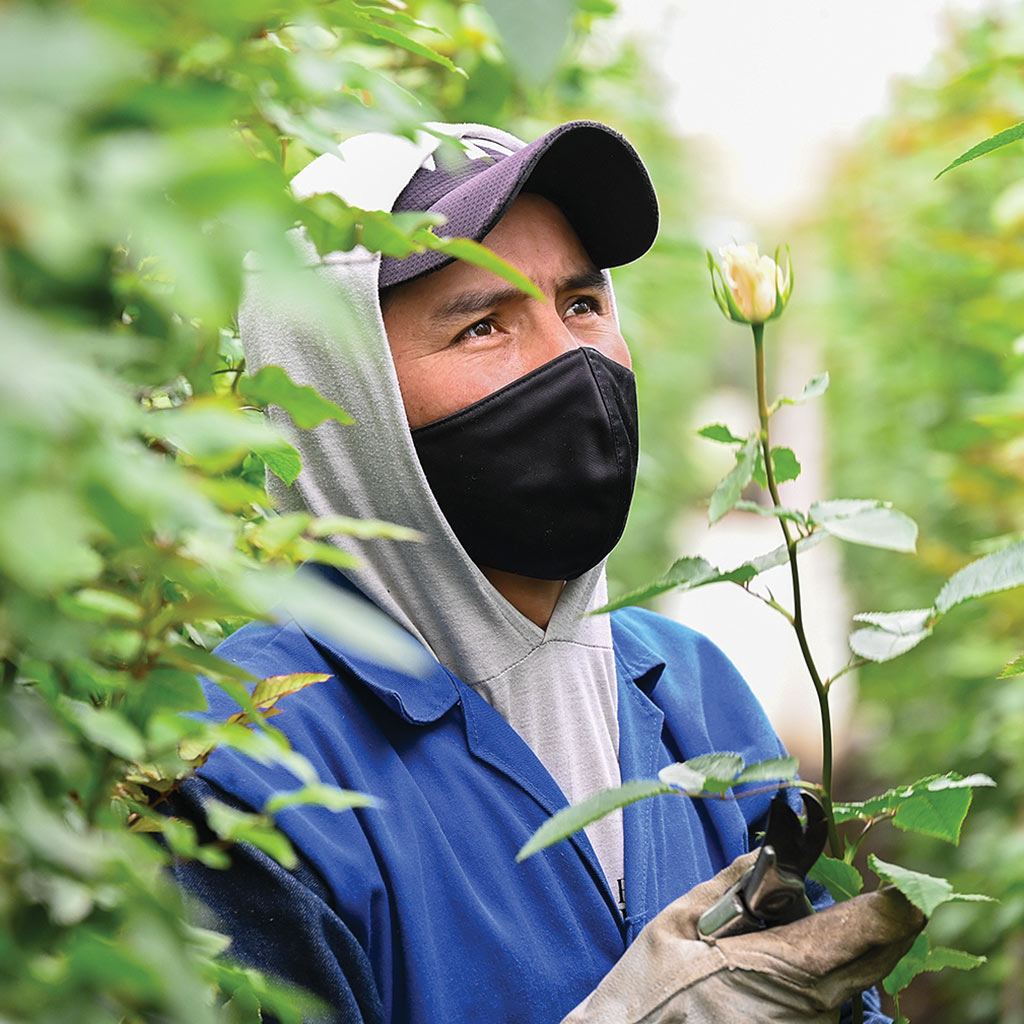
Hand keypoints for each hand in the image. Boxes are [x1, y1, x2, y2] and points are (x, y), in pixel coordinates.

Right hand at [561, 852, 923, 1023]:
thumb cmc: (647, 995)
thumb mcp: (677, 923)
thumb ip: (729, 885)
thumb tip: (765, 854)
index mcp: (792, 967)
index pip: (875, 929)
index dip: (897, 900)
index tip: (898, 878)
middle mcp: (817, 1010)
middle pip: (879, 957)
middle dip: (870, 922)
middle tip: (833, 895)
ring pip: (851, 982)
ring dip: (834, 954)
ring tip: (766, 943)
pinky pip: (827, 1008)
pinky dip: (813, 983)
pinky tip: (763, 977)